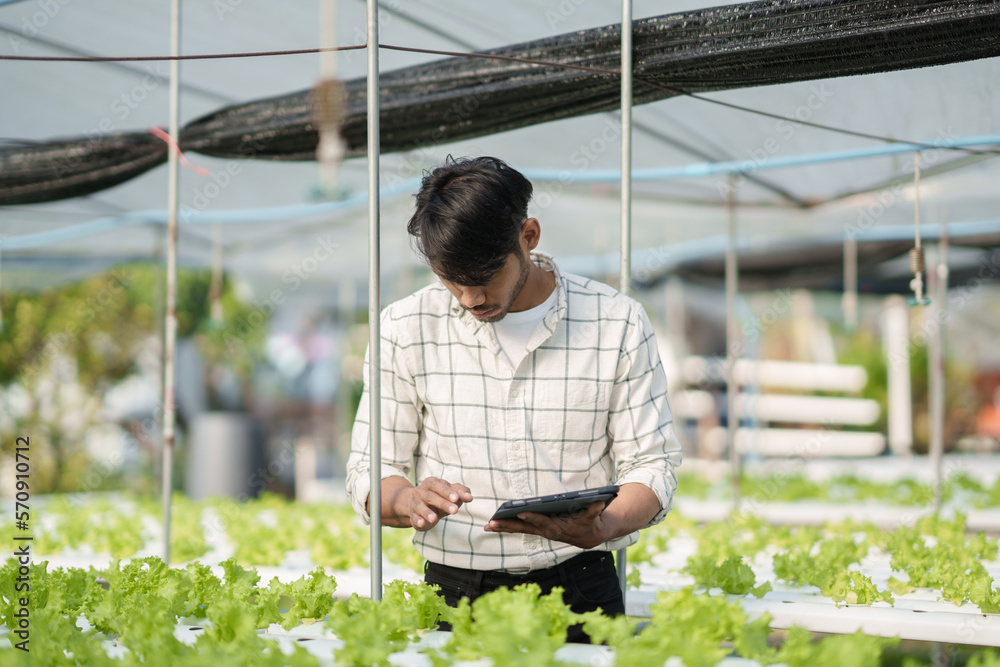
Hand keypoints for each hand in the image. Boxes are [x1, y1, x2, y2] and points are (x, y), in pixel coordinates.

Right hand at [386, 476, 472, 530]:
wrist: (419, 506)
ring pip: (420, 507)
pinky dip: (417, 520)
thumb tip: (470, 497)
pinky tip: (422, 523)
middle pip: (431, 496)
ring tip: (434, 519)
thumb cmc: (440, 497)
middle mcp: (421, 491)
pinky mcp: (412, 515)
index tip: (457, 498)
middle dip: (443, 503)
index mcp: (431, 483)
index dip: (447, 491)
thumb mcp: (450, 493)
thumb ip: (461, 493)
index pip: (439, 485)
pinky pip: (414, 517)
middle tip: (455, 510)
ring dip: (427, 513)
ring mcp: (415, 503)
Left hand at [483, 500, 610, 548]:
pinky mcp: (537, 530)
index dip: (532, 517)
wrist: (588, 536)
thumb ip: (594, 509)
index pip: (542, 522)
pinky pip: (519, 529)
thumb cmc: (589, 523)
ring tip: (487, 526)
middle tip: (492, 523)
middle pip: (524, 528)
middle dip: (508, 525)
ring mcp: (540, 531)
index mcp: (557, 527)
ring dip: (503, 528)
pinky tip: (494, 526)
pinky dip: (506, 528)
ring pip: (519, 530)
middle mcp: (546, 531)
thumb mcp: (593, 516)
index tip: (520, 512)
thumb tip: (599, 502)